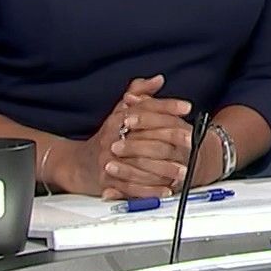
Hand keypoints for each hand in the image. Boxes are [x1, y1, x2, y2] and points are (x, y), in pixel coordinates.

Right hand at [59, 76, 193, 198]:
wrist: (78, 164)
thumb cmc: (106, 136)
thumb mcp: (121, 112)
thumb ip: (139, 94)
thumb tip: (158, 80)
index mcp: (118, 119)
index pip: (145, 109)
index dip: (167, 106)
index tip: (187, 107)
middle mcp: (112, 138)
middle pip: (145, 135)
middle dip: (171, 137)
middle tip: (192, 140)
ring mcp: (109, 160)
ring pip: (140, 163)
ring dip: (164, 168)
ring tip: (184, 170)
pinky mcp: (107, 181)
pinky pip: (131, 186)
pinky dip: (149, 190)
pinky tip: (167, 190)